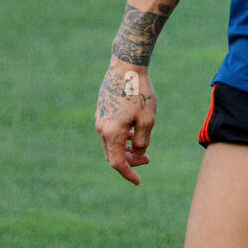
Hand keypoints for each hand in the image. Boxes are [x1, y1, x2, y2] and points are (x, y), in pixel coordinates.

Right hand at [95, 61, 156, 184]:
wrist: (126, 66)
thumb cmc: (140, 92)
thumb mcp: (148, 119)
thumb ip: (142, 140)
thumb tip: (138, 152)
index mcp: (112, 133)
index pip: (118, 163)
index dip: (128, 174)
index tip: (138, 181)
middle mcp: (101, 128)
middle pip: (113, 154)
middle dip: (129, 161)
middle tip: (147, 160)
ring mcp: (99, 118)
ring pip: (110, 143)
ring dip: (125, 148)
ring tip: (142, 148)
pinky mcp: (101, 109)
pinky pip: (109, 131)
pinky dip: (120, 137)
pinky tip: (133, 133)